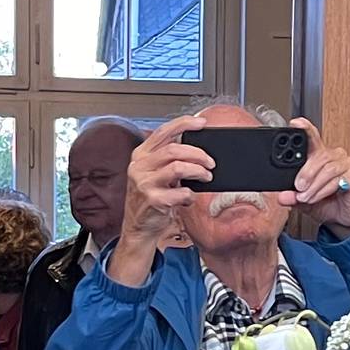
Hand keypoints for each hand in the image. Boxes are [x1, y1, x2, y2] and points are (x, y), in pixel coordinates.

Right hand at [115, 115, 211, 270]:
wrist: (138, 226)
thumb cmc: (151, 197)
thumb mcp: (154, 173)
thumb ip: (168, 159)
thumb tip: (197, 149)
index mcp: (140, 155)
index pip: (163, 132)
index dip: (183, 124)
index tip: (202, 123)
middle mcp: (139, 166)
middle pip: (174, 150)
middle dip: (198, 154)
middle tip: (210, 163)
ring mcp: (144, 183)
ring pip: (178, 167)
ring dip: (198, 171)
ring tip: (206, 176)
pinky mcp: (152, 200)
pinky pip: (181, 192)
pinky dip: (190, 195)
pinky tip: (188, 198)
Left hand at [283, 117, 349, 234]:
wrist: (344, 220)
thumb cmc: (328, 204)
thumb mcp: (304, 201)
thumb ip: (293, 197)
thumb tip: (282, 196)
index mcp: (321, 158)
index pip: (313, 138)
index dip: (306, 129)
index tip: (295, 123)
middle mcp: (336, 158)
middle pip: (320, 156)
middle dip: (306, 173)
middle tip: (298, 188)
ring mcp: (348, 167)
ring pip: (328, 169)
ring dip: (314, 186)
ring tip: (306, 197)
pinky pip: (339, 180)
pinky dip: (326, 190)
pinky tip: (321, 196)